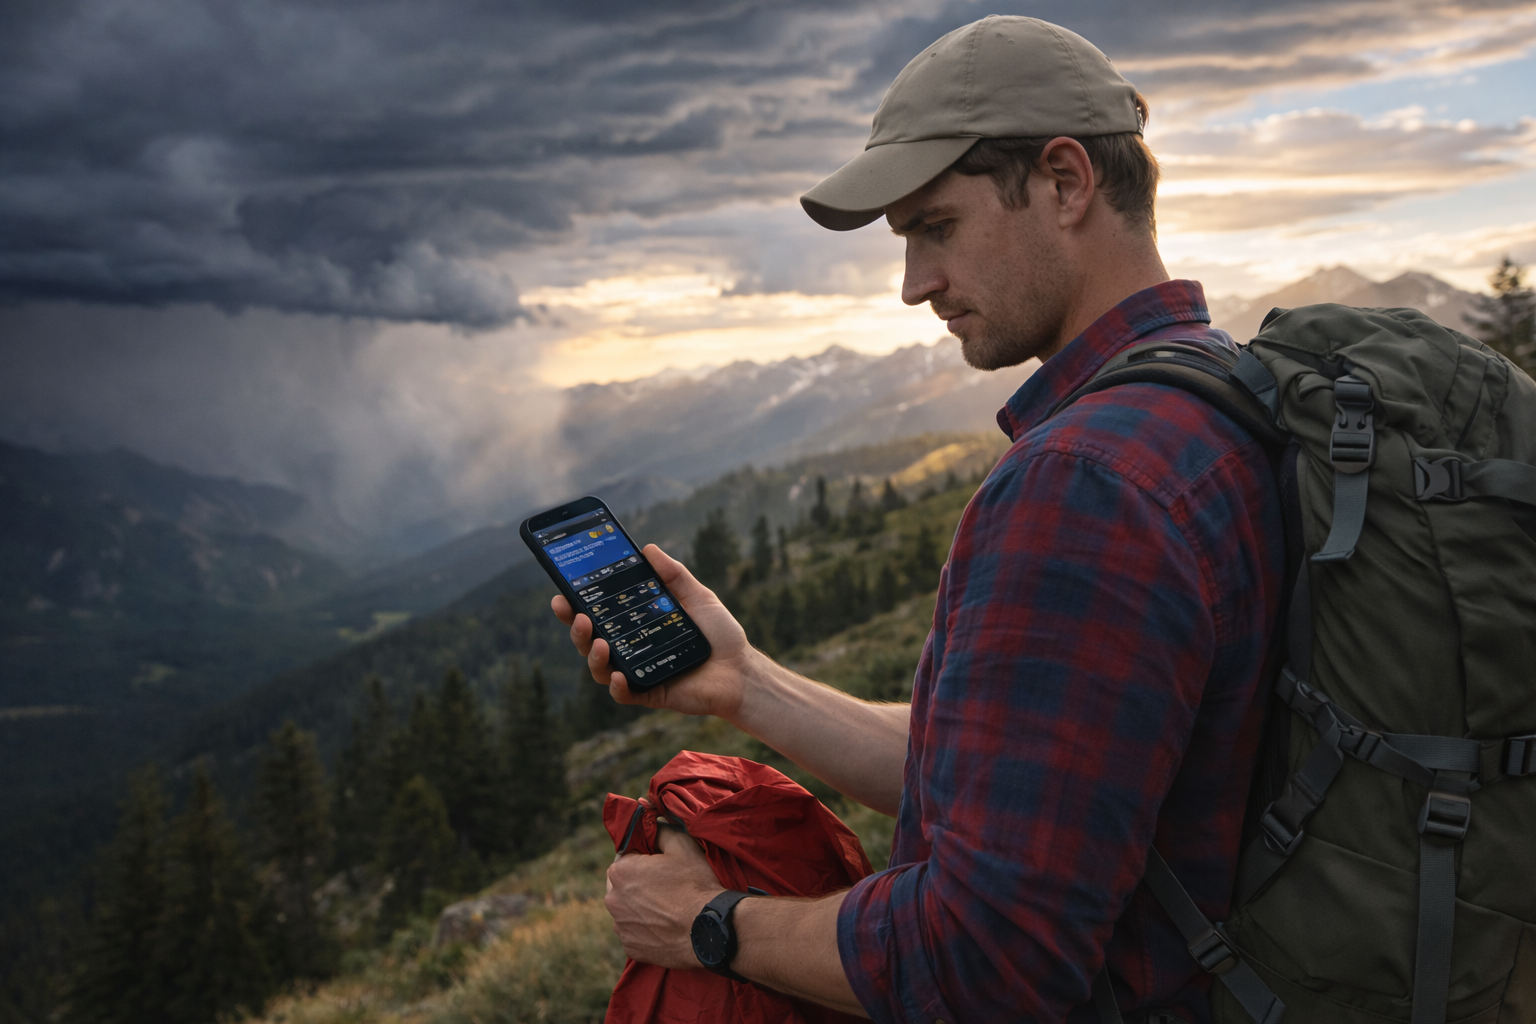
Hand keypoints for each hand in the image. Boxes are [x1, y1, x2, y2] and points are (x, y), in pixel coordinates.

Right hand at [551, 543, 758, 720]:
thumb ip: (673, 574)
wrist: (741, 669)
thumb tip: (647, 548)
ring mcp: (637, 672)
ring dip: (592, 654)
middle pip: (589, 640)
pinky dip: (617, 685)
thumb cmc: (719, 634)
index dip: (575, 605)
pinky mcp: (649, 693)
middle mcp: (630, 648)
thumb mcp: (697, 596)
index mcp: (635, 624)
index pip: (598, 614)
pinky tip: (619, 674)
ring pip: (600, 668)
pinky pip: (624, 693)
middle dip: (574, 627)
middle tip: (576, 615)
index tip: (562, 592)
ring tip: (600, 642)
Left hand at [605, 825, 721, 969]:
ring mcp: (620, 926)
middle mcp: (612, 899)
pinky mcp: (630, 947)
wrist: (708, 930)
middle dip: (638, 882)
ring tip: (668, 907)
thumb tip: (650, 822)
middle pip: (623, 883)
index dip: (645, 858)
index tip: (662, 865)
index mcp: (620, 871)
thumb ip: (660, 830)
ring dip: (640, 906)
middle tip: (666, 886)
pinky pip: (633, 931)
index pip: (626, 856)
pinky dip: (645, 928)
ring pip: (627, 908)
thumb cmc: (695, 885)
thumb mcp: (682, 845)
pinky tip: (665, 925)